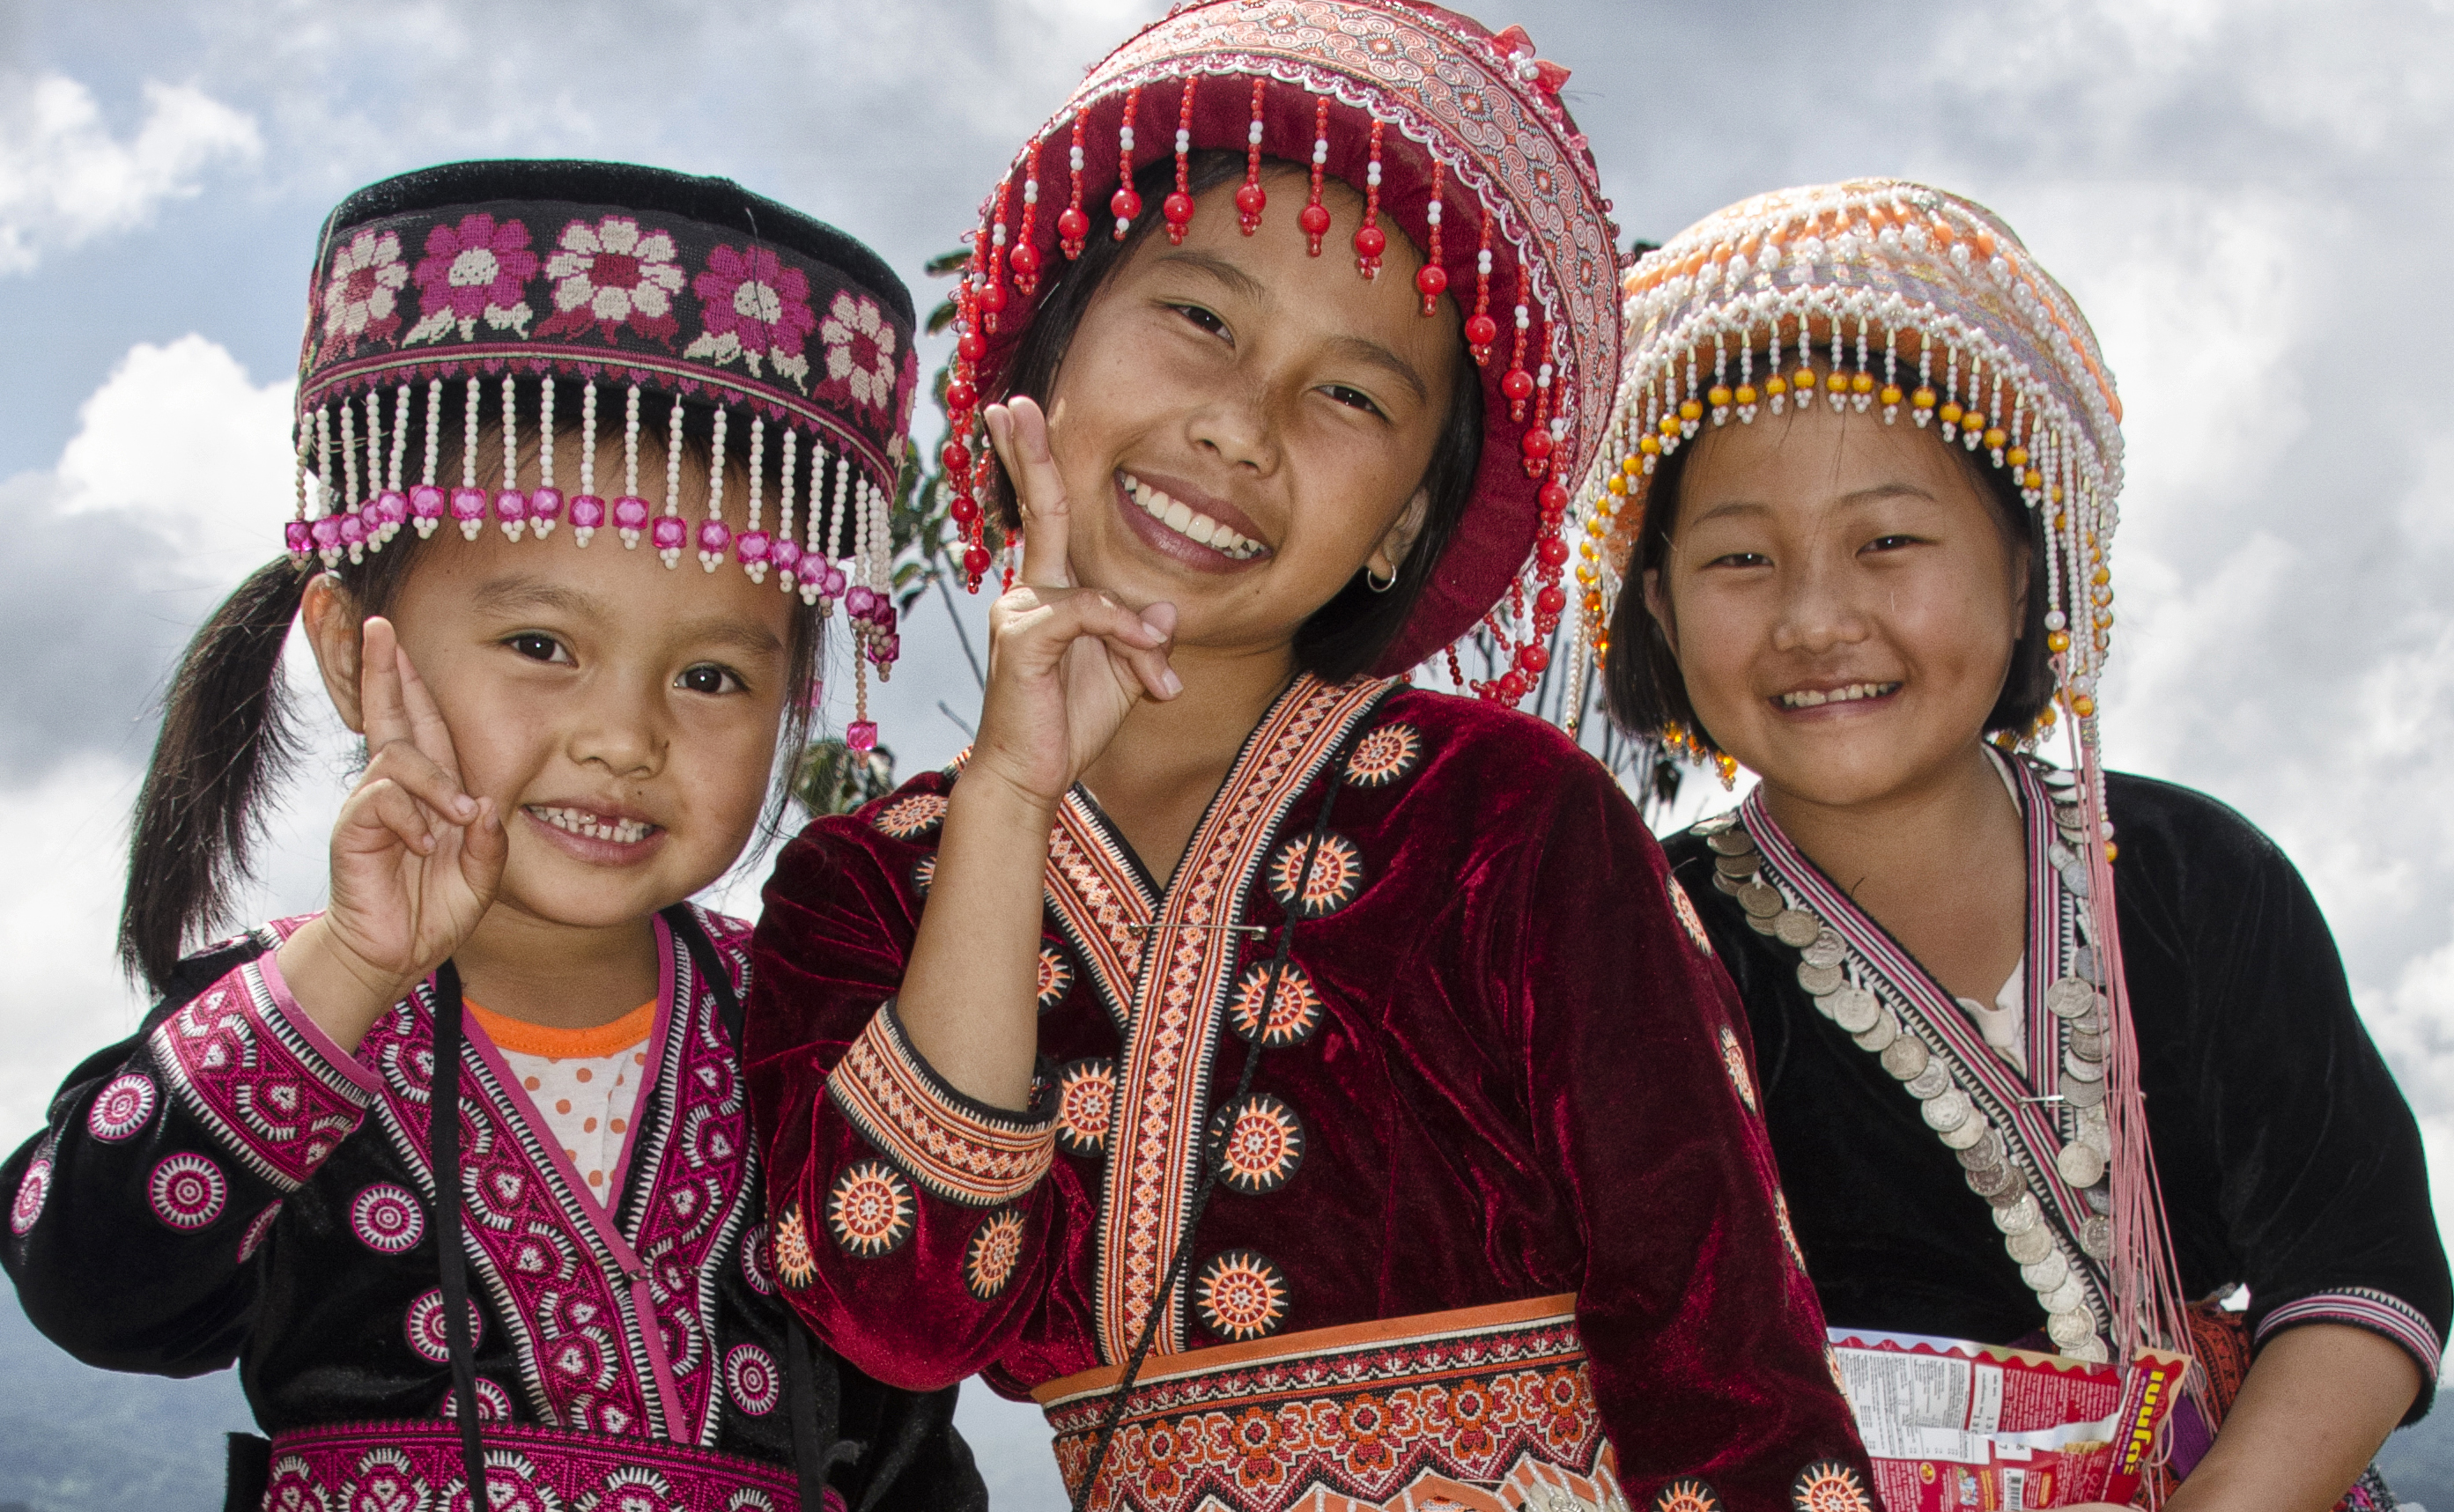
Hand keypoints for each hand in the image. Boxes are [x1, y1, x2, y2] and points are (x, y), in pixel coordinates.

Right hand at [276, 618, 505, 1050]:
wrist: (396, 954)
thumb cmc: (435, 908)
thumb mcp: (480, 873)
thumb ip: (488, 840)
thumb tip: (484, 805)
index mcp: (427, 788)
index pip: (420, 723)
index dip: (409, 681)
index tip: (395, 635)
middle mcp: (395, 787)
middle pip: (390, 715)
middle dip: (384, 670)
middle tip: (378, 626)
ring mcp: (371, 805)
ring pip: (399, 758)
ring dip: (435, 782)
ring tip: (456, 819)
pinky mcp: (355, 830)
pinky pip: (384, 800)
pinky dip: (412, 816)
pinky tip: (425, 842)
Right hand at [972, 397, 1180, 810]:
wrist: (1031, 778)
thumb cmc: (1068, 726)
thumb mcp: (1124, 676)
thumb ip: (1143, 637)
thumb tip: (1163, 609)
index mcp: (1052, 594)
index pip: (1048, 515)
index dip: (1036, 464)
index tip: (1020, 414)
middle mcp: (1030, 593)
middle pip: (1039, 508)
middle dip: (1027, 453)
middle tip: (1011, 402)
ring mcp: (1022, 612)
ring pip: (1100, 592)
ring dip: (1139, 643)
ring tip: (1156, 689)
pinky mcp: (1026, 638)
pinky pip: (1091, 614)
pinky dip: (1126, 637)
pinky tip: (1146, 677)